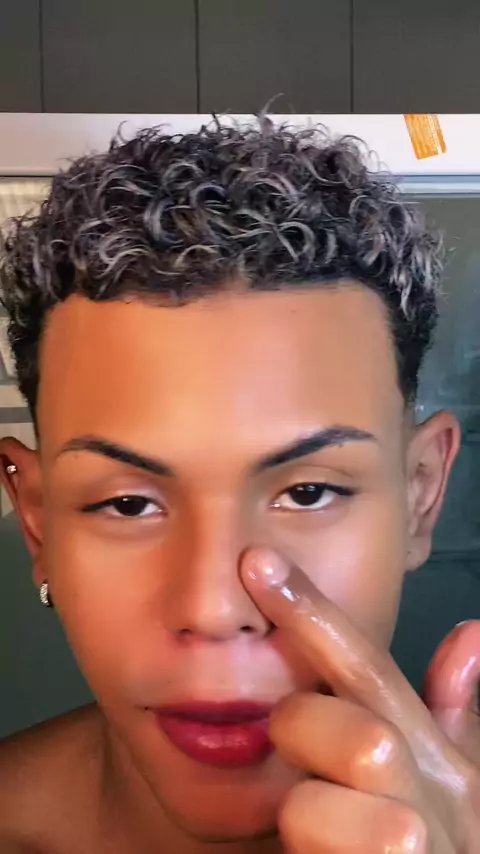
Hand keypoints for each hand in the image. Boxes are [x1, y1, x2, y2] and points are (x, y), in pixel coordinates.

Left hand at [242, 548, 479, 852]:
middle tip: (311, 763)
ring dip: (304, 815)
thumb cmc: (435, 853)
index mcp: (443, 761)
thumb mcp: (458, 794)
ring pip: (311, 801)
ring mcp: (410, 845)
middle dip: (307, 738)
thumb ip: (458, 718)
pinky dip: (303, 852)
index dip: (312, 612)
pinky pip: (307, 846)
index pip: (369, 668)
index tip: (258, 562)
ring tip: (328, 834)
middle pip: (346, 728)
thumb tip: (471, 634)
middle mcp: (433, 797)